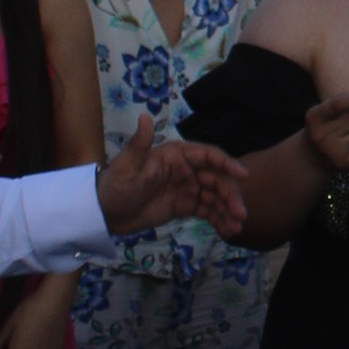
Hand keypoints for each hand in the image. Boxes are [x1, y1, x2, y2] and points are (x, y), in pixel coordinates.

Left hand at [94, 111, 246, 240]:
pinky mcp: (185, 206)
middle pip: (217, 179)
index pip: (208, 155)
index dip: (227, 164)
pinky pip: (208, 211)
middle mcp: (186, 169)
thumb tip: (144, 116)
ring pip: (215, 196)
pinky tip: (227, 231)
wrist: (105, 213)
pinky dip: (219, 219)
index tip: (243, 176)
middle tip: (240, 214)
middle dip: (231, 195)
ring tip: (236, 228)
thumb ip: (139, 143)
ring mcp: (187, 188)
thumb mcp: (127, 166)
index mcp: (176, 154)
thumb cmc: (115, 185)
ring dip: (228, 210)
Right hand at [303, 89, 348, 173]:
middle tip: (339, 127)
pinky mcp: (347, 163)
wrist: (313, 157)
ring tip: (344, 137)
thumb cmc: (323, 125)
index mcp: (314, 117)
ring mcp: (334, 152)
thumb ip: (343, 99)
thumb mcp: (325, 109)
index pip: (337, 106)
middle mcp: (322, 136)